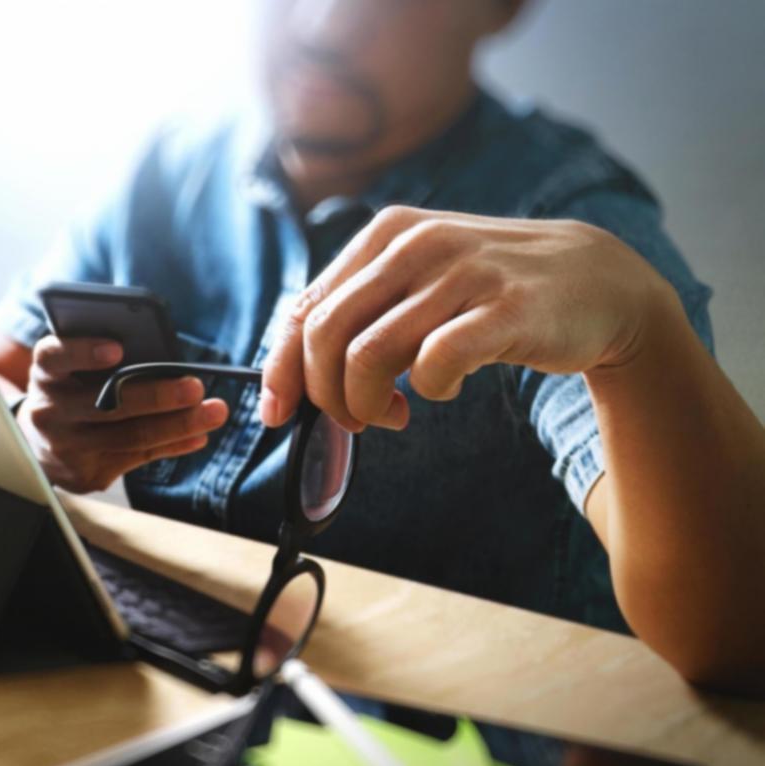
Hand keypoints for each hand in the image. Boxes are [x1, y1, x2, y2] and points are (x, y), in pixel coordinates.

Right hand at [18, 335, 229, 492]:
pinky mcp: (83, 474)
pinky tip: (198, 436)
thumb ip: (106, 359)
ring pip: (129, 436)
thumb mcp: (74, 369)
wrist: (39, 443)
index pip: (56, 357)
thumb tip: (164, 357)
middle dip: (157, 395)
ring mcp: (65, 447)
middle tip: (195, 387)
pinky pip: (137, 458)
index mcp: (46, 374)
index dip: (84, 352)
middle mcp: (49, 411)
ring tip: (214, 412)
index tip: (118, 349)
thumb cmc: (72, 391)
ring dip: (178, 425)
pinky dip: (172, 445)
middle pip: (106, 403)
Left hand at [259, 206, 680, 430]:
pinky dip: (428, 391)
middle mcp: (419, 243)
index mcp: (386, 233)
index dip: (281, 369)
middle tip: (349, 420)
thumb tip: (289, 373)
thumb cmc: (488, 292)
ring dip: (367, 403)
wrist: (598, 283)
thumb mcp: (417, 282)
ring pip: (369, 354)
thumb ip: (359, 311)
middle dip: (324, 393)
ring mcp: (463, 272)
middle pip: (327, 334)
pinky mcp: (505, 309)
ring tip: (390, 415)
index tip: (279, 413)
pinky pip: (434, 364)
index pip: (307, 308)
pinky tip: (442, 391)